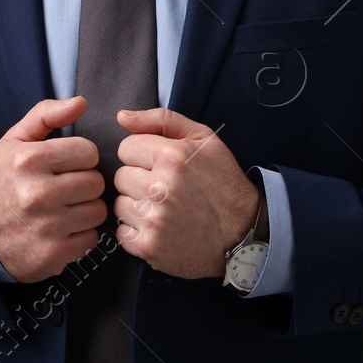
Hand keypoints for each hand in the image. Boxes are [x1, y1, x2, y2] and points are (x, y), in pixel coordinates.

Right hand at [0, 96, 108, 282]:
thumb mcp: (13, 142)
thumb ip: (46, 114)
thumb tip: (81, 102)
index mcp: (29, 160)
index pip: (88, 151)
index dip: (79, 157)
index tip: (65, 165)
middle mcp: (38, 193)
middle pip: (95, 182)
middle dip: (83, 183)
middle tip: (64, 188)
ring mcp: (46, 226)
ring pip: (97, 211)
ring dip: (84, 210)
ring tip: (64, 209)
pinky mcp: (53, 253)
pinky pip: (91, 239)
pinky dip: (80, 235)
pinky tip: (61, 230)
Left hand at [112, 107, 260, 278]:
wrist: (243, 232)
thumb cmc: (222, 182)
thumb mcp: (203, 138)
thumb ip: (160, 120)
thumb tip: (121, 116)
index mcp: (171, 156)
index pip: (125, 148)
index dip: (143, 155)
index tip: (160, 166)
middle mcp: (159, 188)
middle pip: (120, 176)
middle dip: (139, 180)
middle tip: (165, 188)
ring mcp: (153, 220)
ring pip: (119, 204)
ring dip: (137, 206)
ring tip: (164, 208)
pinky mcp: (149, 246)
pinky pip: (121, 232)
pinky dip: (137, 231)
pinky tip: (159, 228)